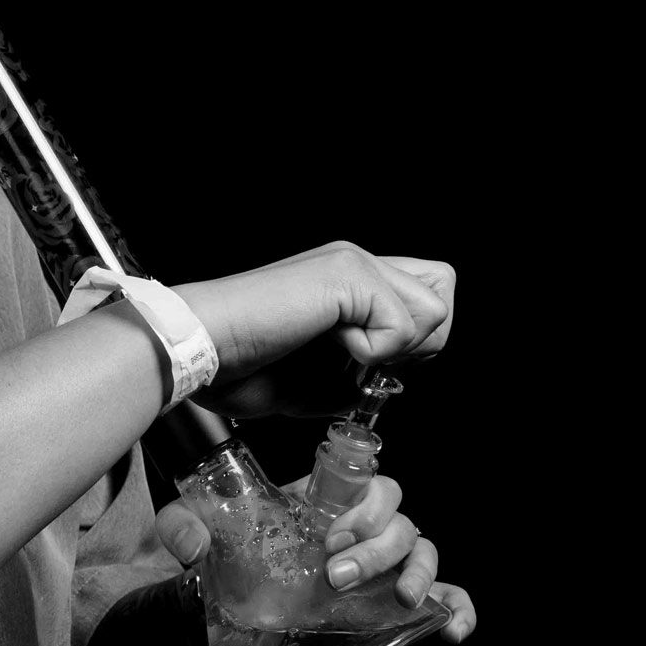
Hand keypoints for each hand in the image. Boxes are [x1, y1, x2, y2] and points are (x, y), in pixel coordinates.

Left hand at [154, 472, 476, 645]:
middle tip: (338, 574)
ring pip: (422, 547)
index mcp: (325, 503)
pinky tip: (452, 628)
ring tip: (398, 600)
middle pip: (398, 516)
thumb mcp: (201, 538)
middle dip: (376, 544)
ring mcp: (382, 564)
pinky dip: (455, 605)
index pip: (366, 484)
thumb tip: (189, 542)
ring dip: (415, 570)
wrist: (236, 599)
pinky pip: (445, 592)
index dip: (361, 505)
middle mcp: (361, 528)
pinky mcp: (394, 600)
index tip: (330, 536)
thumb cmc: (230, 559)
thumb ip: (185, 528)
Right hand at [174, 242, 455, 418]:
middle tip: (365, 362)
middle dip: (418, 344)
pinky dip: (372, 354)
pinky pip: (402, 326)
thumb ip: (361, 374)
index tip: (367, 367)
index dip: (414, 341)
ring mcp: (354, 264)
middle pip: (444, 292)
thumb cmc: (242, 366)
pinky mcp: (348, 275)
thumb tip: (388, 382)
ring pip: (435, 309)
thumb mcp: (319, 379)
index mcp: (349, 281)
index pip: (427, 294)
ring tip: (345, 354)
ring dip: (397, 350)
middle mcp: (356, 263)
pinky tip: (329, 347)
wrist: (202, 352)